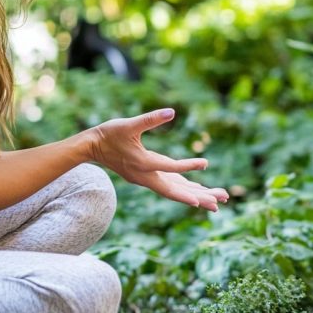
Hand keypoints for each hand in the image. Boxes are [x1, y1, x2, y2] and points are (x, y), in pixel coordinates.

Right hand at [87, 108, 228, 210]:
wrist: (90, 147)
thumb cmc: (109, 134)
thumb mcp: (129, 124)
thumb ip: (150, 119)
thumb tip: (171, 112)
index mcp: (143, 164)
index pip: (170, 167)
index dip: (188, 165)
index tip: (206, 163)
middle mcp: (146, 177)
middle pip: (176, 191)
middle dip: (200, 197)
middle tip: (222, 200)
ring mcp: (147, 179)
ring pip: (175, 191)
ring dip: (196, 195)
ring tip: (219, 201)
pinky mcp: (147, 177)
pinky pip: (170, 185)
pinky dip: (184, 188)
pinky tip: (198, 190)